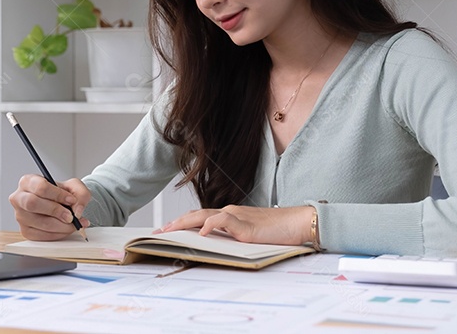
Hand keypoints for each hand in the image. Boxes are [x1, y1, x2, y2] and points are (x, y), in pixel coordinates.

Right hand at [9, 175, 91, 240]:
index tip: (71, 200)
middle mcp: (19, 198)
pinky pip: (42, 236)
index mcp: (28, 181)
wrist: (60, 204)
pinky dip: (58, 234)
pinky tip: (65, 228)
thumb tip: (77, 211)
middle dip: (56, 211)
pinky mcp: (26, 231)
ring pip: (40, 223)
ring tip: (73, 223)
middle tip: (70, 216)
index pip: (39, 187)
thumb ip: (81, 194)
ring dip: (61, 226)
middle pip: (33, 204)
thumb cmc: (62, 193)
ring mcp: (21, 216)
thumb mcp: (74, 186)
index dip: (57, 194)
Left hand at [156, 205, 313, 245]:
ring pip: (204, 215)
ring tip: (169, 230)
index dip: (182, 222)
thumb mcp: (250, 235)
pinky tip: (201, 232)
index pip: (200, 216)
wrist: (298, 222)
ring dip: (184, 223)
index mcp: (230, 215)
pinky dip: (210, 225)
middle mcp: (230, 212)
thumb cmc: (278, 230)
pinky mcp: (246, 225)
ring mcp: (237, 217)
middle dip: (175, 223)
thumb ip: (234, 236)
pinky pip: (223, 221)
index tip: (167, 230)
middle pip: (196, 215)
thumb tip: (217, 243)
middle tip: (159, 232)